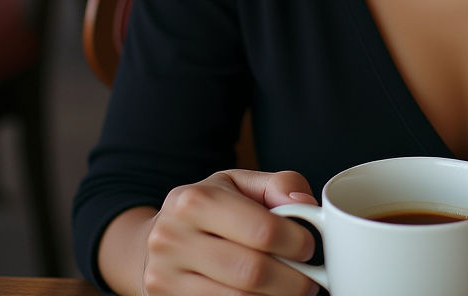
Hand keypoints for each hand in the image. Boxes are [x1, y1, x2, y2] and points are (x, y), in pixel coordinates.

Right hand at [140, 169, 318, 295]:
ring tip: (291, 290)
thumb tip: (306, 202)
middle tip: (309, 281)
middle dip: (291, 281)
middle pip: (251, 272)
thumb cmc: (207, 207)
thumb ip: (277, 184)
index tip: (308, 247)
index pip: (261, 230)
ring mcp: (165, 277)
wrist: (158, 239)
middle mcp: (173, 239)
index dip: (295, 242)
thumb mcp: (238, 182)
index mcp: (195, 201)